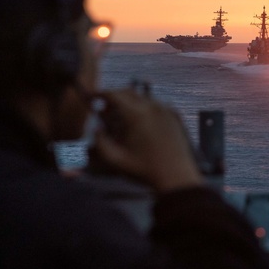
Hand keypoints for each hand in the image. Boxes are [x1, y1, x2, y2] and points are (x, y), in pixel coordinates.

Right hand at [89, 87, 203, 192]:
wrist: (175, 176)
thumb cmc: (144, 169)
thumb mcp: (115, 159)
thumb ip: (100, 142)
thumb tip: (96, 128)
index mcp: (137, 114)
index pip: (115, 94)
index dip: (101, 93)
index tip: (92, 97)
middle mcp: (152, 106)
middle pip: (129, 92)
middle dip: (114, 96)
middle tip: (105, 108)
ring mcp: (166, 110)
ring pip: (143, 97)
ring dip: (129, 102)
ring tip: (121, 117)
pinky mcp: (174, 115)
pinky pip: (155, 104)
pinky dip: (144, 107)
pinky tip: (139, 122)